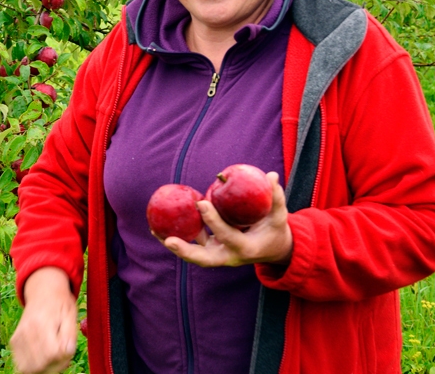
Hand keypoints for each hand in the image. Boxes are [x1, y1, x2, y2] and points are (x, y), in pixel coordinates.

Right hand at [9, 267, 77, 373]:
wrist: (43, 291)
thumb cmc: (60, 303)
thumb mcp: (71, 314)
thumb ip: (70, 335)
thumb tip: (68, 352)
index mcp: (43, 322)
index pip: (51, 354)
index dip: (62, 360)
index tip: (68, 354)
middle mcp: (27, 330)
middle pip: (38, 365)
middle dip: (53, 367)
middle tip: (62, 358)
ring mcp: (18, 337)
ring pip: (28, 368)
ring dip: (43, 368)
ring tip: (53, 357)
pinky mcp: (14, 341)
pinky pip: (21, 364)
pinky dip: (33, 365)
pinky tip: (43, 355)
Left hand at [162, 172, 292, 266]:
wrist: (274, 251)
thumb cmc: (276, 230)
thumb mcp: (279, 216)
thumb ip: (276, 198)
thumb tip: (271, 175)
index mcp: (245, 248)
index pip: (227, 235)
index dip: (213, 221)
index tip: (201, 202)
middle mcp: (229, 256)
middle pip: (204, 259)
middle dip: (185, 251)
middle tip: (168, 239)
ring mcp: (219, 255)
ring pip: (194, 254)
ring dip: (175, 245)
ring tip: (155, 231)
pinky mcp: (212, 251)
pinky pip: (193, 245)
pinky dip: (178, 237)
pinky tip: (161, 226)